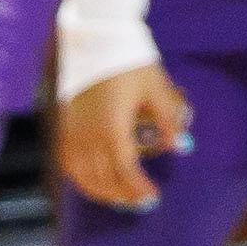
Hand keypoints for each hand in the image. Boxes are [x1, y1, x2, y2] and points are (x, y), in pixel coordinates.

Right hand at [55, 63, 189, 209]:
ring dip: (103, 192)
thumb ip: (168, 120)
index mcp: (113, 128)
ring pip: (84, 177)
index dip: (138, 188)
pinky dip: (82, 180)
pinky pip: (69, 165)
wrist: (97, 43)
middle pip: (104, 178)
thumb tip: (181, 146)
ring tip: (121, 198)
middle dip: (124, 194)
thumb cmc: (130, 64)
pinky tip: (95, 183)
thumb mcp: (156, 88)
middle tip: (142, 202)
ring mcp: (73, 134)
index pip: (125, 170)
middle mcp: (89, 137)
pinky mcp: (65, 129)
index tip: (153, 196)